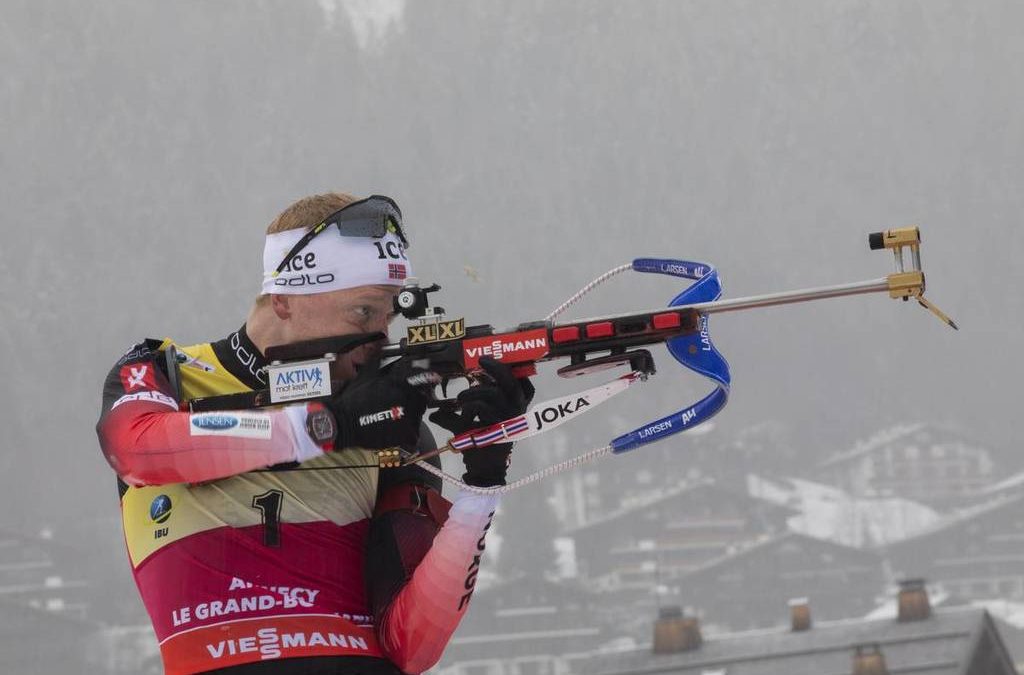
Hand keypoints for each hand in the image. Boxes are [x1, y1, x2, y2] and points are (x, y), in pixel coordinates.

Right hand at [326, 359, 427, 452]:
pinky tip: (394, 428)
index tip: (433, 378)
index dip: (428, 377)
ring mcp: (409, 418)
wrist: (345, 422)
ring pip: (419, 414)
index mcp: (400, 383)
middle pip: (423, 397)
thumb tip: (394, 354)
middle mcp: (408, 399)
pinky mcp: (407, 434)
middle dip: (416, 397)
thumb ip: (384, 364)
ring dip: (412, 413)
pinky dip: (407, 431)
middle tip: (402, 402)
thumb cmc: (355, 400)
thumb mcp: (369, 375)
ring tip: (395, 415)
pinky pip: (414, 432)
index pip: (423, 378)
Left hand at [429, 357, 534, 486]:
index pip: (525, 386)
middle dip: (496, 368)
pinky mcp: (497, 426)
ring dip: (472, 392)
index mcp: (516, 408)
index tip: (498, 362)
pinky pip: (481, 407)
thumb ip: (460, 411)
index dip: (515, 371)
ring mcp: (508, 419)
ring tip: (461, 398)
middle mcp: (517, 412)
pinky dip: (469, 406)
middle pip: (511, 382)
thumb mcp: (471, 423)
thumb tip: (437, 407)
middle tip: (481, 360)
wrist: (483, 469)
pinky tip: (463, 411)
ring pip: (492, 393)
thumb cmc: (480, 442)